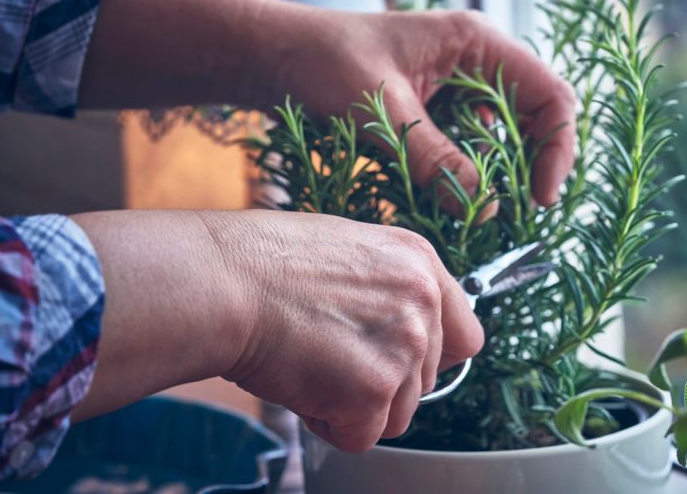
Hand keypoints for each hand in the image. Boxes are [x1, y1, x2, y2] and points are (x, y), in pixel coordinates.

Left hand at [79, 0, 572, 206]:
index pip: (550, 96)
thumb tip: (485, 211)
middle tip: (509, 215)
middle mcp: (475, 62)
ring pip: (498, 139)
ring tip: (470, 209)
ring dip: (491, 175)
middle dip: (527, 167)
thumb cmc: (321, 61)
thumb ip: (435, 160)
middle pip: (532, 119)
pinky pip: (464, 147)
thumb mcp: (382, 113)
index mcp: (476, 43)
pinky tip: (441, 193)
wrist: (271, 55)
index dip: (557, 148)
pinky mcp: (433, 110)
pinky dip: (460, 174)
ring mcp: (454, 87)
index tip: (538, 197)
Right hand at [211, 210, 483, 452]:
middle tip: (327, 354)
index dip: (431, 358)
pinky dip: (328, 423)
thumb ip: (389, 288)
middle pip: (425, 382)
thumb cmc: (263, 262)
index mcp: (419, 262)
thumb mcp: (347, 252)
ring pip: (397, 414)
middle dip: (379, 382)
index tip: (399, 364)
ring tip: (310, 363)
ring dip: (353, 404)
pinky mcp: (374, 389)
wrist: (222, 280)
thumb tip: (400, 327)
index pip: (465, 337)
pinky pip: (363, 435)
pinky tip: (300, 382)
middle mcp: (423, 302)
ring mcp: (404, 345)